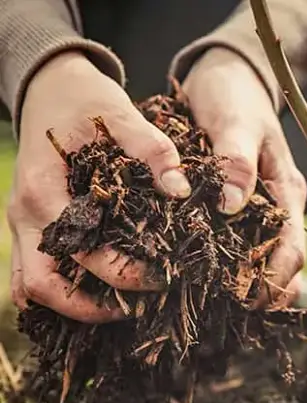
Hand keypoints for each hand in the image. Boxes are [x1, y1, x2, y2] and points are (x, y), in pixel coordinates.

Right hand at [8, 52, 190, 322]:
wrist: (49, 86)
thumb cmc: (86, 102)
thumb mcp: (122, 115)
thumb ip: (154, 150)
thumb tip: (181, 190)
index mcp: (44, 190)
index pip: (79, 251)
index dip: (122, 274)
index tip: (164, 276)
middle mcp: (26, 215)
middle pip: (42, 286)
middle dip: (91, 307)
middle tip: (139, 308)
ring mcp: (22, 224)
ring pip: (31, 288)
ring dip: (72, 306)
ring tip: (123, 309)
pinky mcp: (31, 227)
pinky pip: (34, 274)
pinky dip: (62, 292)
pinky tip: (103, 295)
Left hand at [182, 48, 306, 307]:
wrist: (228, 76)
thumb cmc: (232, 96)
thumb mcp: (234, 121)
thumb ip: (234, 161)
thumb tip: (232, 206)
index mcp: (287, 190)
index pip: (292, 247)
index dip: (276, 279)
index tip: (249, 300)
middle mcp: (279, 205)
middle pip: (285, 264)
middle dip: (266, 293)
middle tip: (234, 317)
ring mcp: (262, 208)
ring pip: (267, 259)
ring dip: (253, 286)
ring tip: (223, 311)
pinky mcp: (241, 207)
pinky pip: (244, 245)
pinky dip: (234, 268)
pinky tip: (211, 283)